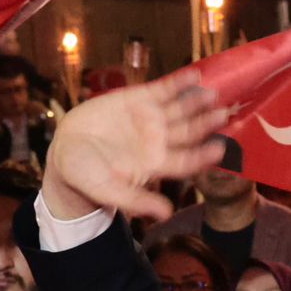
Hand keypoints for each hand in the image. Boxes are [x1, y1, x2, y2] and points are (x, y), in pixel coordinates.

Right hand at [40, 74, 227, 222]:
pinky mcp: (138, 99)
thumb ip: (135, 200)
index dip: (203, 155)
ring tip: (212, 94)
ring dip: (197, 102)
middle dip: (206, 124)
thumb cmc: (87, 176)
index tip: (219, 149)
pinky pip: (163, 90)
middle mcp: (160, 141)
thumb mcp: (107, 190)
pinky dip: (178, 83)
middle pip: (189, 132)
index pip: (187, 161)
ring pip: (181, 109)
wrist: (66, 150)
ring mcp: (151, 119)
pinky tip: (194, 75)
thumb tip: (166, 214)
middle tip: (224, 114)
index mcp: (156, 164)